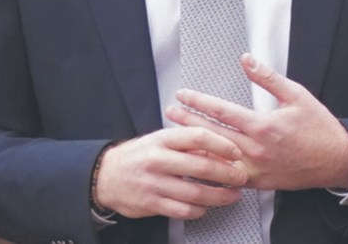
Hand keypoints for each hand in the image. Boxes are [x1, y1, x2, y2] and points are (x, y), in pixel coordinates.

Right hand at [93, 126, 249, 219]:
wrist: (106, 175)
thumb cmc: (140, 155)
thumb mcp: (160, 140)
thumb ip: (187, 143)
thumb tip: (219, 149)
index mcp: (162, 139)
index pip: (197, 137)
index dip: (221, 144)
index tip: (236, 152)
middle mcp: (158, 160)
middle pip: (201, 166)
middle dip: (227, 173)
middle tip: (241, 177)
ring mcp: (154, 183)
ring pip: (195, 192)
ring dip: (219, 196)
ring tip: (232, 195)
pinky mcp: (151, 203)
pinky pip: (182, 210)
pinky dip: (199, 210)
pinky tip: (206, 207)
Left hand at [165, 54, 347, 190]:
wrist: (337, 159)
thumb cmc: (319, 127)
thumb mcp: (296, 94)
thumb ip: (267, 77)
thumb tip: (246, 59)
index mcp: (264, 126)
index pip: (222, 112)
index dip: (199, 101)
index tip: (183, 94)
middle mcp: (257, 150)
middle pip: (213, 134)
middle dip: (188, 122)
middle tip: (170, 112)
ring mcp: (257, 169)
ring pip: (217, 158)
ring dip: (196, 146)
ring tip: (177, 135)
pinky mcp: (260, 183)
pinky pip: (229, 177)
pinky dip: (212, 168)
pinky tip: (199, 161)